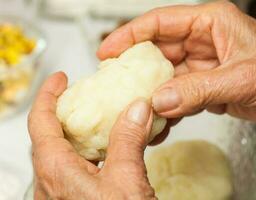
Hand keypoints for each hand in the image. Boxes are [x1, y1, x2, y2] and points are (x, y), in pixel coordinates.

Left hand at [28, 72, 155, 199]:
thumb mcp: (126, 179)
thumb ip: (129, 141)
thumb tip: (137, 109)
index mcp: (56, 171)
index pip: (40, 122)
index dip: (48, 94)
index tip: (60, 79)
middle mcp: (50, 184)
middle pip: (49, 137)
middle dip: (63, 113)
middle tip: (78, 98)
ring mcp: (60, 194)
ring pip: (61, 155)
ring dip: (76, 135)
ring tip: (95, 122)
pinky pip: (73, 170)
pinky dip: (86, 154)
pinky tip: (106, 154)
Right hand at [98, 0, 255, 125]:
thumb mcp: (242, 76)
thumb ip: (199, 88)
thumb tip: (162, 99)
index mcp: (209, 24)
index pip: (159, 23)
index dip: (129, 36)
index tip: (107, 51)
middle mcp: (202, 42)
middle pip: (158, 53)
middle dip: (137, 71)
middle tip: (116, 87)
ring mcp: (203, 66)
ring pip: (167, 79)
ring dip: (153, 96)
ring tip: (136, 111)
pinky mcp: (206, 87)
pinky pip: (180, 98)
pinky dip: (170, 111)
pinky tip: (161, 123)